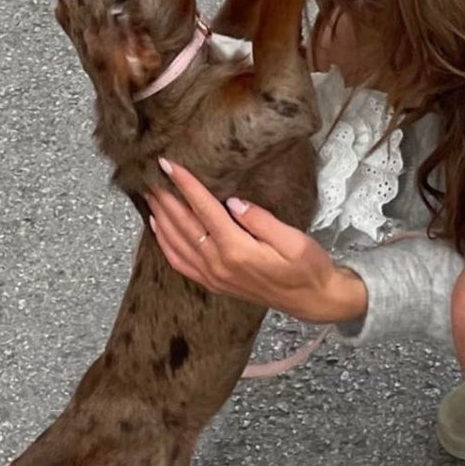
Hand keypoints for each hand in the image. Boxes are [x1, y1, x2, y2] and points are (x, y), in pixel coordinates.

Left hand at [145, 158, 366, 324]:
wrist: (314, 300)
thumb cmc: (309, 268)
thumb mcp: (294, 240)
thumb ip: (261, 220)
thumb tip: (234, 202)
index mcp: (237, 250)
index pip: (205, 210)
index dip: (186, 185)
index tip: (168, 165)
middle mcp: (219, 264)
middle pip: (184, 226)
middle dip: (166, 199)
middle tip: (150, 178)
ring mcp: (215, 277)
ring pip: (176, 245)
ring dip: (161, 219)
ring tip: (151, 198)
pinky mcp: (216, 284)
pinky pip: (181, 264)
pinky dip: (165, 245)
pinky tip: (159, 230)